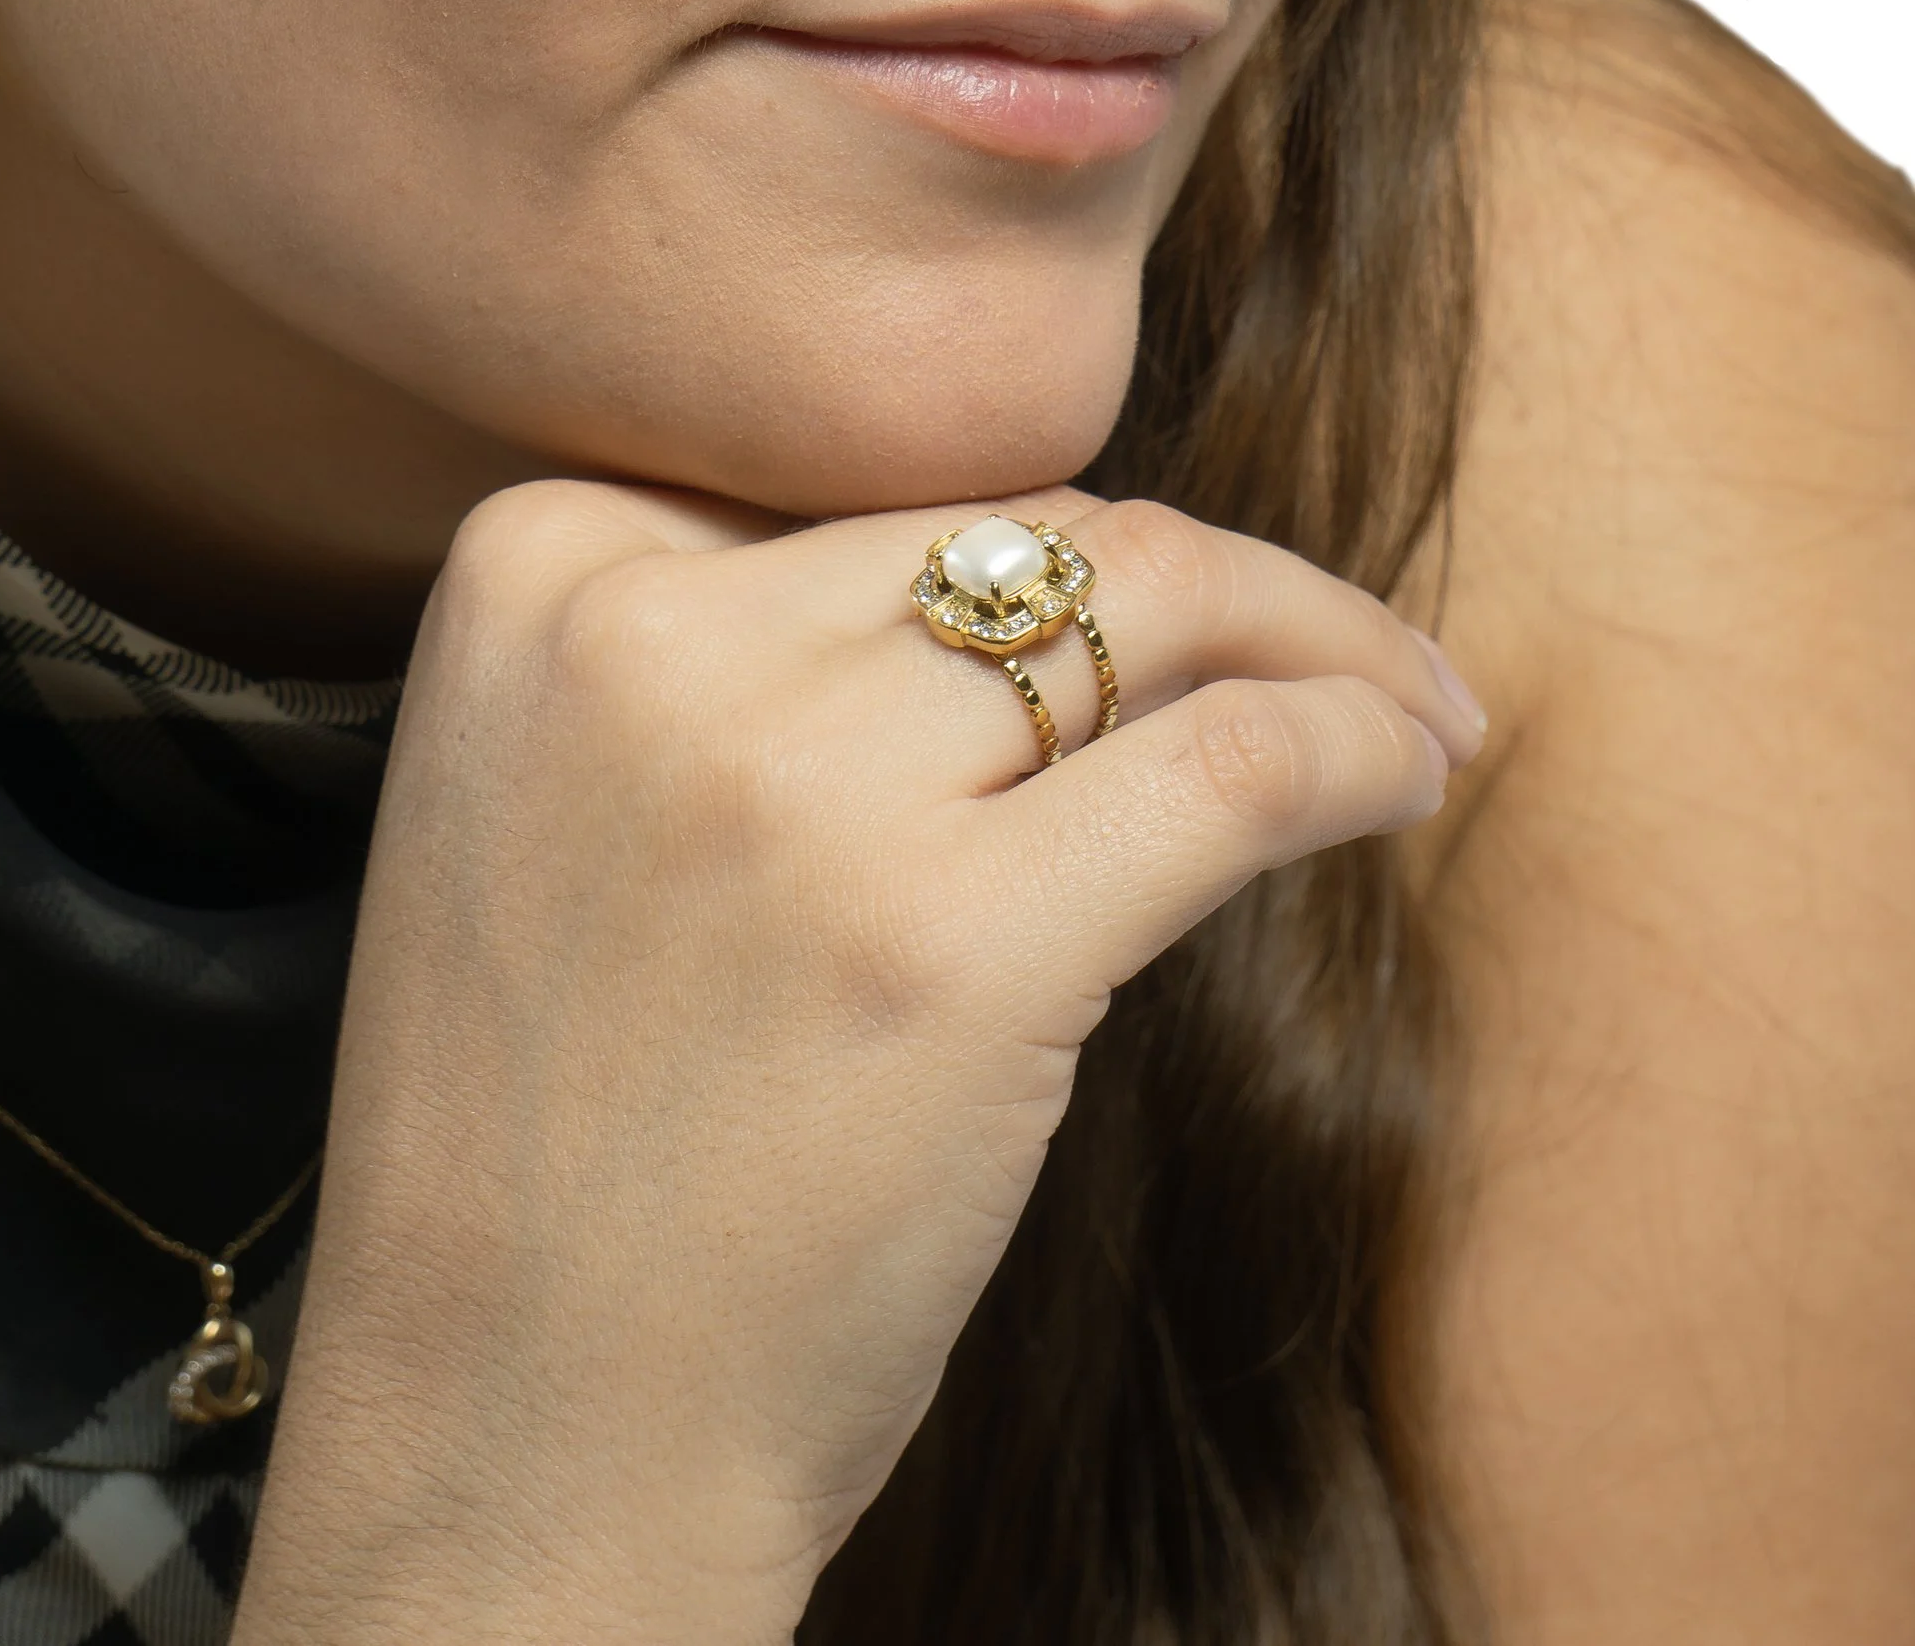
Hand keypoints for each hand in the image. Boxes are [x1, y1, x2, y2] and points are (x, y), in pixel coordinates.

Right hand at [237, 484, 1480, 1645]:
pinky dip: (1355, 740)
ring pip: (1146, 600)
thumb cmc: (546, 1145)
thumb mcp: (547, 801)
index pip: (856, 487)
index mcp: (536, 570)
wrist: (512, 1435)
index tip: (1136, 610)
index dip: (1023, 557)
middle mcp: (652, 637)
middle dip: (1197, 579)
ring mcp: (800, 787)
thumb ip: (716, 656)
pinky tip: (1406, 772)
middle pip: (1011, 531)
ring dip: (1321, 636)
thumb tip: (1019, 572)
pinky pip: (1230, 762)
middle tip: (1331, 640)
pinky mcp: (954, 943)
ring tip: (1410, 700)